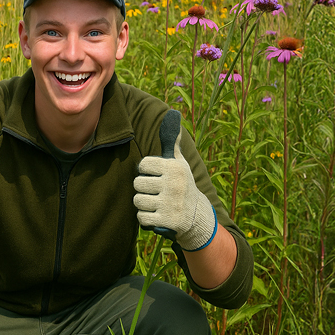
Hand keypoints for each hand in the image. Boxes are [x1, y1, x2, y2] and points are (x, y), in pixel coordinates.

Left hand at [133, 127, 216, 250]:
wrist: (196, 215)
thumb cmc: (181, 184)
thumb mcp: (179, 163)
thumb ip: (171, 142)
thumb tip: (173, 114)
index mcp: (174, 167)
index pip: (143, 165)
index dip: (146, 172)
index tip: (156, 176)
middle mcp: (174, 184)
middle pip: (137, 183)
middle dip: (143, 189)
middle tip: (155, 191)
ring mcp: (170, 203)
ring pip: (138, 200)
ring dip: (144, 204)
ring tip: (156, 203)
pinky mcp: (167, 221)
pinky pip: (141, 217)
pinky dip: (146, 218)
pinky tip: (157, 215)